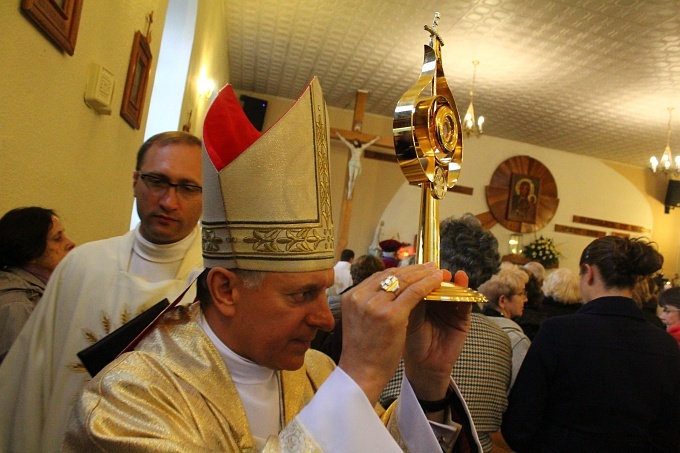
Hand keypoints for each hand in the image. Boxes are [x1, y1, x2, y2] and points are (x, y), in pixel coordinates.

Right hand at [338, 263, 442, 405]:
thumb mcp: (359, 321)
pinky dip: (428, 284)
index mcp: (350, 297)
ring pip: (404, 281)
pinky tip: (438, 282)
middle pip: (391, 275)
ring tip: (436, 271)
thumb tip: (386, 293)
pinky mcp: (391, 314)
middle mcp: (360, 297)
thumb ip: (369, 305)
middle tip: (428, 265)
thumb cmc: (362, 353)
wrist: (361, 375)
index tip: (412, 269)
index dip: (398, 272)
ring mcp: (375, 304)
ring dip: (422, 274)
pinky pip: (414, 292)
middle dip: (412, 269)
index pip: (378, 277)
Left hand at [402, 270, 471, 400]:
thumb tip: (403, 277)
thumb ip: (406, 300)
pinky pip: (466, 302)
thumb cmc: (409, 343)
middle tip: (432, 268)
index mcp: (418, 299)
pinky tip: (462, 282)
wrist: (423, 366)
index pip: (420, 281)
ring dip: (451, 280)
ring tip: (447, 274)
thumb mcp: (404, 319)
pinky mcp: (463, 318)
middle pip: (436, 282)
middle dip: (434, 275)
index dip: (418, 273)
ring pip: (452, 289)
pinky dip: (466, 292)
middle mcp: (435, 301)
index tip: (416, 265)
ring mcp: (450, 308)